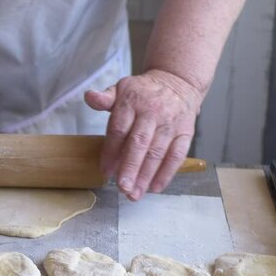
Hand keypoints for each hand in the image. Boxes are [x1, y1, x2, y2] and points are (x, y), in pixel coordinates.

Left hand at [84, 69, 202, 200]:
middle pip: (139, 143)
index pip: (119, 129)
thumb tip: (89, 97)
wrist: (177, 81)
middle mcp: (152, 113)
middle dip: (130, 167)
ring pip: (158, 152)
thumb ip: (104, 98)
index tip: (105, 171)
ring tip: (134, 194)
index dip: (111, 151)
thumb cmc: (142, 93)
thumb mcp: (121, 89)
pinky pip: (177, 155)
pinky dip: (167, 173)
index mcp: (132, 102)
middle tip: (122, 187)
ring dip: (146, 176)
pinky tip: (155, 187)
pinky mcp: (185, 132)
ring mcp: (170, 123)